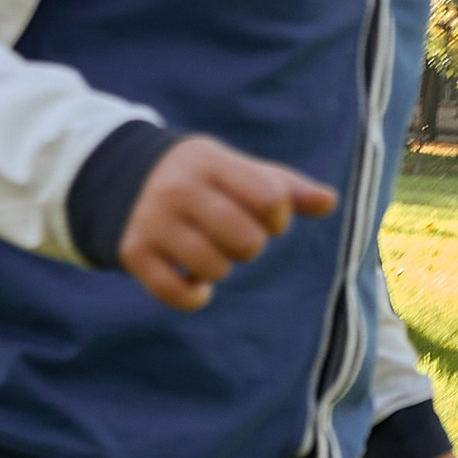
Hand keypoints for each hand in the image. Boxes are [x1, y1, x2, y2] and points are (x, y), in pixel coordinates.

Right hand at [117, 137, 337, 311]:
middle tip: (233, 236)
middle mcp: (178, 188)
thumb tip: (330, 202)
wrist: (127, 177)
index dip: (277, 218)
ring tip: (209, 250)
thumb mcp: (243, 172)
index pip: (270, 200)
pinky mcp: (133, 252)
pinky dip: (194, 297)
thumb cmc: (208, 180)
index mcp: (211, 161)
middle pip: (247, 241)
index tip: (264, 216)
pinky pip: (177, 293)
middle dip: (250, 246)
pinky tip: (195, 282)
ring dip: (221, 268)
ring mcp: (152, 221)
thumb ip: (288, 188)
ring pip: (215, 269)